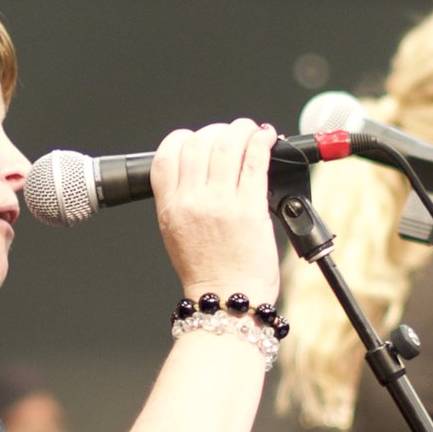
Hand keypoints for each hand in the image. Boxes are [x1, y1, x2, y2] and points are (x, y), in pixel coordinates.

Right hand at [151, 121, 280, 306]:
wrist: (228, 301)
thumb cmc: (207, 272)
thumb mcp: (175, 234)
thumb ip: (182, 200)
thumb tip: (202, 169)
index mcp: (170, 208)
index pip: (166, 155)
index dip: (183, 138)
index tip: (198, 138)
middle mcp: (192, 202)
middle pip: (198, 143)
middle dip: (217, 131)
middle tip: (230, 134)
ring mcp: (221, 204)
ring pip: (227, 145)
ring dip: (241, 129)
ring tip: (251, 130)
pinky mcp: (250, 209)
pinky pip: (255, 161)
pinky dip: (261, 141)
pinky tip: (266, 137)